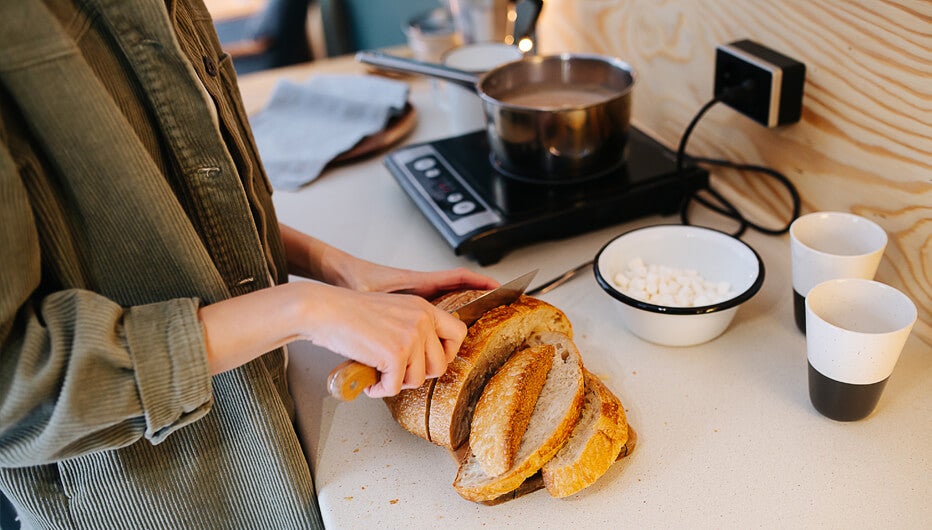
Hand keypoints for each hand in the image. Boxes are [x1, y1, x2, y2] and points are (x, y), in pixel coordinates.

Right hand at [299, 283, 467, 397]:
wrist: (324, 309)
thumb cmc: (350, 313)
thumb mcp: (394, 310)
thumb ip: (414, 327)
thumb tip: (428, 358)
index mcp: (424, 308)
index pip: (458, 333)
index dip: (447, 353)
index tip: (428, 360)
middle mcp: (421, 320)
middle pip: (440, 365)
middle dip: (418, 374)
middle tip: (397, 371)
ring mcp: (410, 336)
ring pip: (418, 379)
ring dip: (397, 382)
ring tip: (380, 373)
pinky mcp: (394, 354)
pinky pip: (395, 387)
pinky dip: (380, 389)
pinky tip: (370, 380)